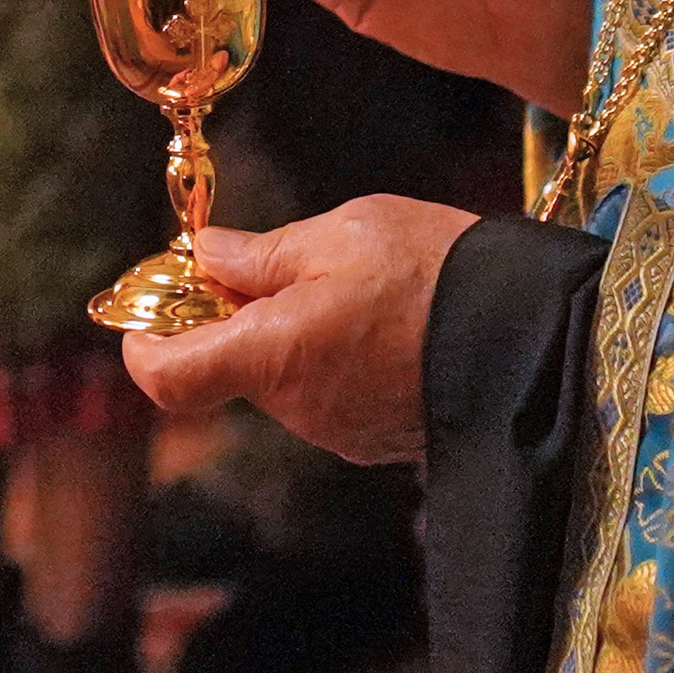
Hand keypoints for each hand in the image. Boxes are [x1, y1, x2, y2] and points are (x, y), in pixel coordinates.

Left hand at [116, 197, 477, 464]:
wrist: (531, 338)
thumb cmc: (431, 271)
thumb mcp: (339, 234)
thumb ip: (260, 253)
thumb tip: (204, 255)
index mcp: (271, 355)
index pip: (166, 377)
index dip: (142, 339)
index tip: (150, 302)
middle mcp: (294, 407)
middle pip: (227, 366)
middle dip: (230, 316)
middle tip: (260, 259)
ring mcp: (335, 430)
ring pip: (279, 376)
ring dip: (286, 333)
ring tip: (343, 278)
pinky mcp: (373, 438)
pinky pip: (325, 392)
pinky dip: (327, 355)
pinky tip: (375, 315)